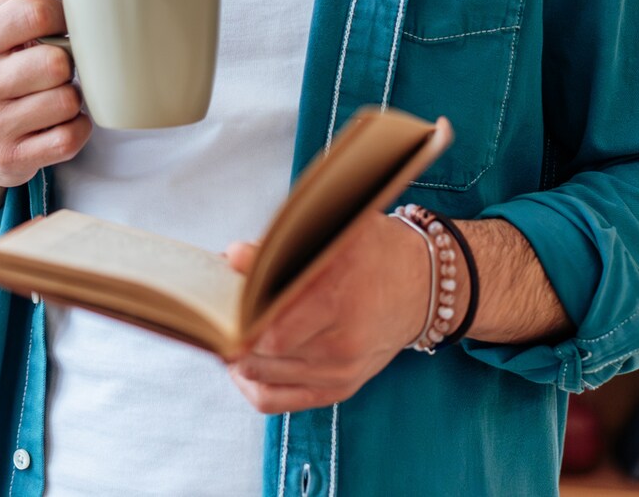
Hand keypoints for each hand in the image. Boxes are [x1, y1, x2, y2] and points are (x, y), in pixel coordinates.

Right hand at [0, 0, 91, 235]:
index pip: (33, 13)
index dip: (63, 14)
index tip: (65, 21)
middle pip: (56, 61)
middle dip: (68, 61)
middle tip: (61, 64)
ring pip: (67, 100)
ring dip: (73, 96)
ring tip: (59, 92)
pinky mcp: (11, 161)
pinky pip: (69, 138)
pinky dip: (76, 128)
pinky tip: (61, 120)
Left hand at [220, 210, 435, 413]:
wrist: (423, 286)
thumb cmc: (374, 252)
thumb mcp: (333, 235)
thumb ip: (280, 248)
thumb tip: (234, 257)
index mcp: (338, 301)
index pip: (269, 329)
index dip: (236, 316)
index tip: (219, 297)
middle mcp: (342, 345)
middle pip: (261, 356)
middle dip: (231, 335)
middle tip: (215, 315)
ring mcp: (341, 373)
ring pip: (264, 380)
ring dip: (236, 360)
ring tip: (224, 335)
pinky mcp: (340, 389)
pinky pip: (278, 402)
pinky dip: (251, 386)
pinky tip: (240, 367)